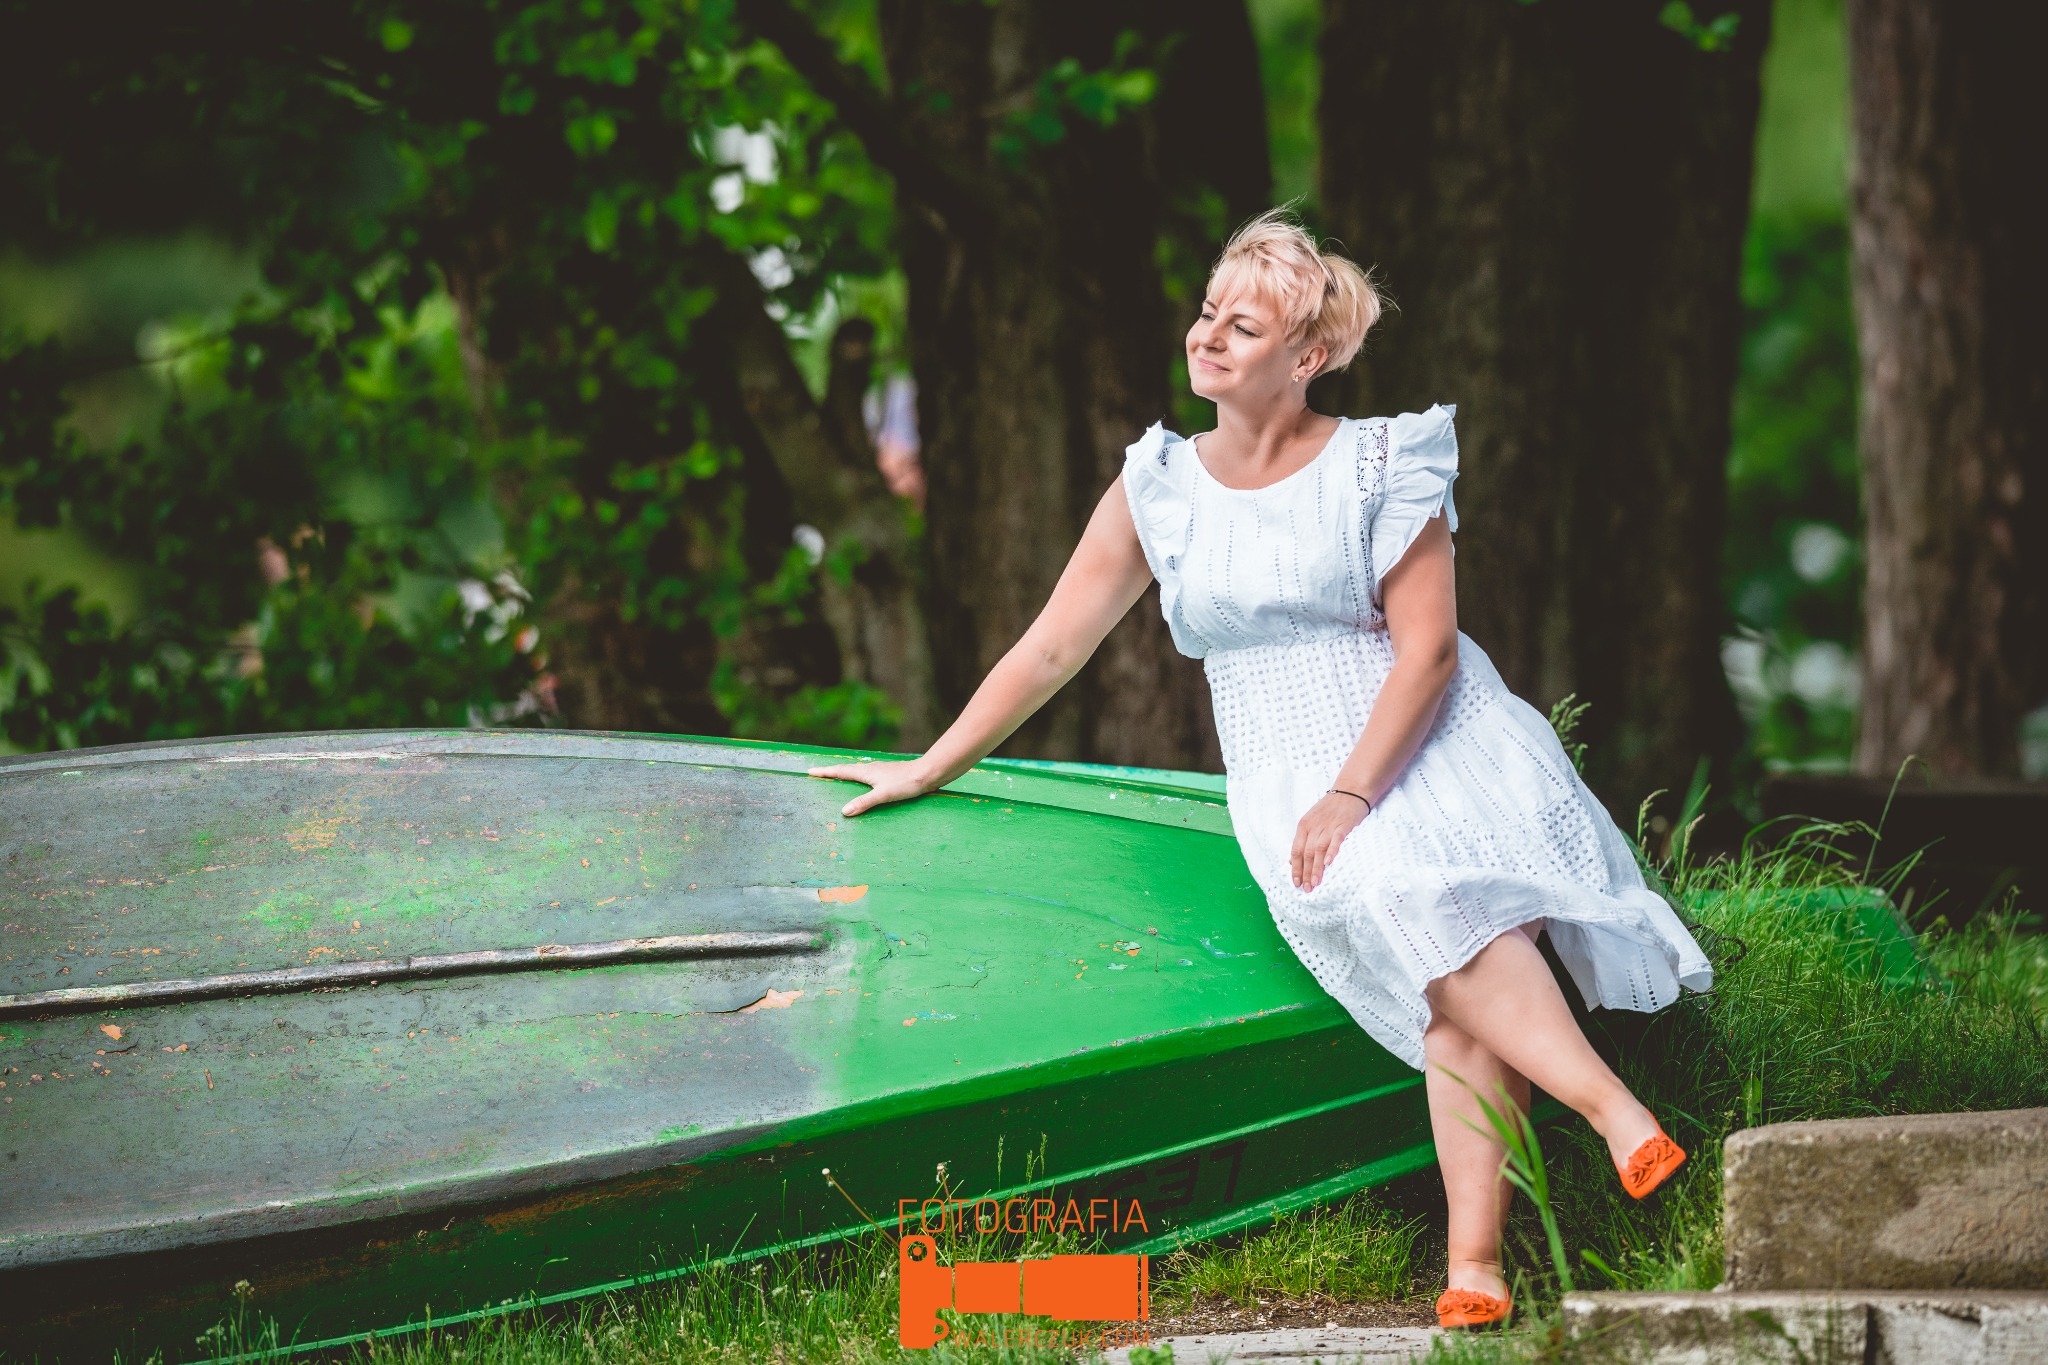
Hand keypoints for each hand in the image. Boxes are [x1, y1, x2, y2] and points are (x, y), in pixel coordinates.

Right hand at [808, 759, 938, 816]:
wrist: (927, 774)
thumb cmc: (905, 783)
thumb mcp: (883, 795)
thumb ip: (864, 802)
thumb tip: (844, 811)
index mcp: (866, 772)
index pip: (841, 772)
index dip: (825, 772)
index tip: (811, 771)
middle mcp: (871, 769)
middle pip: (847, 770)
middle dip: (832, 772)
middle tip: (819, 774)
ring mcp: (880, 771)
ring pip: (857, 772)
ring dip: (845, 774)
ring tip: (837, 778)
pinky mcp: (888, 774)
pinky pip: (867, 775)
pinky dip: (858, 778)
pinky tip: (864, 783)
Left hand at [1291, 790, 1369, 890]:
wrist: (1351, 790)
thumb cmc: (1331, 808)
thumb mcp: (1313, 822)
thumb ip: (1303, 840)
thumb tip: (1291, 861)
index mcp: (1304, 826)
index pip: (1296, 850)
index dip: (1295, 868)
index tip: (1296, 883)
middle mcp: (1313, 826)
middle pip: (1306, 853)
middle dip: (1305, 872)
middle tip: (1306, 889)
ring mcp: (1328, 825)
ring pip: (1318, 849)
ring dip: (1316, 868)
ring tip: (1315, 883)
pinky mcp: (1343, 825)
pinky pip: (1336, 840)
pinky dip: (1331, 851)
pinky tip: (1328, 863)